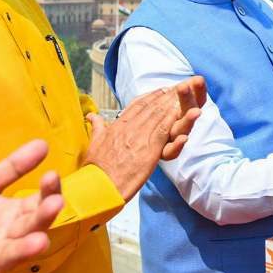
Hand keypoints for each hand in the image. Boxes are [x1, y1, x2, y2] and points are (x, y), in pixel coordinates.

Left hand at [0, 140, 64, 272]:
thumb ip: (12, 168)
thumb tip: (43, 143)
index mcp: (15, 215)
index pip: (40, 201)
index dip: (48, 190)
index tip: (51, 176)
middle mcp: (8, 238)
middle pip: (32, 227)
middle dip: (44, 218)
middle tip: (54, 205)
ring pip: (13, 257)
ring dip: (26, 251)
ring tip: (38, 243)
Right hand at [85, 76, 205, 201]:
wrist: (100, 185)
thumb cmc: (96, 168)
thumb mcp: (93, 143)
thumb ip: (96, 127)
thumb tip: (91, 115)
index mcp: (117, 127)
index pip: (136, 107)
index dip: (150, 98)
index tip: (160, 91)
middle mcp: (129, 128)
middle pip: (150, 108)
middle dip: (164, 97)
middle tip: (176, 88)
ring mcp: (139, 137)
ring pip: (158, 116)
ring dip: (171, 104)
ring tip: (181, 95)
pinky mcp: (149, 149)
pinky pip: (163, 130)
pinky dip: (172, 119)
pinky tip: (180, 112)